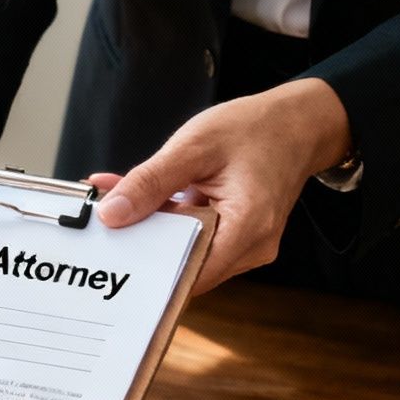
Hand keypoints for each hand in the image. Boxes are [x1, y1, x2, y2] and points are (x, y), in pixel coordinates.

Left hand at [91, 77, 351, 293]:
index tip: (109, 256)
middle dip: (142, 244)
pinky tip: (147, 198)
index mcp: (246, 228)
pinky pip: (198, 239)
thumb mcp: (194, 147)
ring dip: (154, 229)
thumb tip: (111, 214)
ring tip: (120, 200)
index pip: (187, 276)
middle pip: (184, 266)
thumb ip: (151, 182)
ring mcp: (248, 246)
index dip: (146, 270)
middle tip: (102, 221)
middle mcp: (252, 248)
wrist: (297, 123)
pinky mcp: (240, 238)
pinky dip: (171, 221)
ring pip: (188, 252)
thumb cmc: (255, 128)